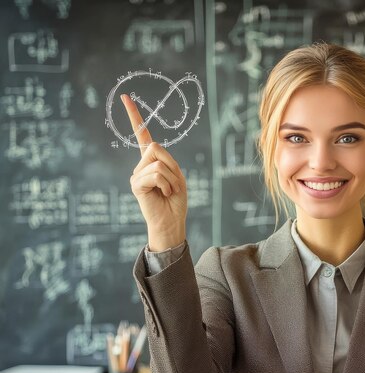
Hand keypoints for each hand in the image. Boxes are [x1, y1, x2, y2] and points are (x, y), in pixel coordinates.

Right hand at [122, 94, 187, 250]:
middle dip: (171, 165)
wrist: (172, 220)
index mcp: (151, 160)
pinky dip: (166, 184)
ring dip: (171, 178)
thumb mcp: (177, 174)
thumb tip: (152, 147)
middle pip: (156, 147)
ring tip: (169, 191)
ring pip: (157, 162)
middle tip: (173, 184)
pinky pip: (155, 174)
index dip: (134, 116)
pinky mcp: (136, 184)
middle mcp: (141, 165)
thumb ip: (165, 158)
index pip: (141, 134)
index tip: (125, 97)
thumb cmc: (176, 199)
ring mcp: (136, 174)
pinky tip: (163, 194)